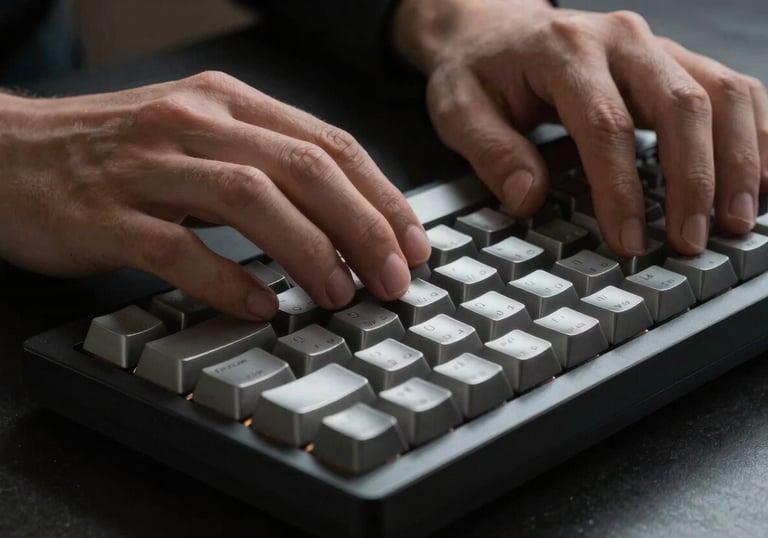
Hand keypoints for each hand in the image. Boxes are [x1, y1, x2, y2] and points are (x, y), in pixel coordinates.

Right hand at [0, 72, 430, 318]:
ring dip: (307, 251)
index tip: (414, 244)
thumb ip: (265, 167)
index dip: (381, 196)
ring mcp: (147, 166)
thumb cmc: (117, 153)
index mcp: (226, 103)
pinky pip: (176, 247)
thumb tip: (344, 220)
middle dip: (362, 227)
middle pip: (302, 168)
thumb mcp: (199, 140)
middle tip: (393, 279)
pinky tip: (259, 307)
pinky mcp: (105, 214)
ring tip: (339, 295)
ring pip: (249, 200)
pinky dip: (226, 279)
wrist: (8, 153)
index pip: (328, 143)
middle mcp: (193, 124)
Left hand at [392, 0, 767, 255]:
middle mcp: (621, 40)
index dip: (622, 189)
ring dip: (738, 159)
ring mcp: (655, 47)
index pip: (607, 125)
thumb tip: (530, 198)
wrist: (492, 30)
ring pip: (721, 92)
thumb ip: (492, 152)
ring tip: (736, 220)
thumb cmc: (477, 71)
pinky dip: (755, 133)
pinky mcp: (673, 61)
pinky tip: (758, 177)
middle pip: (681, 104)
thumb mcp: (457, 110)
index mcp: (565, 51)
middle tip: (692, 240)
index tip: (629, 241)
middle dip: (694, 179)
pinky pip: (732, 89)